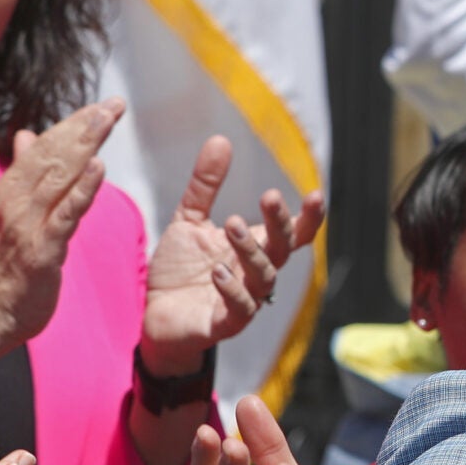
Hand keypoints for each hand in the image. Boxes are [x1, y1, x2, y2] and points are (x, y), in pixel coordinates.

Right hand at [0, 101, 119, 351]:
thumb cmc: (8, 263)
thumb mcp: (14, 211)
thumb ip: (25, 172)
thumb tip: (26, 134)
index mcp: (12, 189)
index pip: (45, 147)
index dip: (73, 124)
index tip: (103, 105)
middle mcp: (17, 200)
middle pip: (53, 155)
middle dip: (84, 127)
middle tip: (113, 104)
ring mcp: (28, 224)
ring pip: (58, 177)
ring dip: (85, 147)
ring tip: (107, 121)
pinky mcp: (43, 249)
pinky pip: (64, 215)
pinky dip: (81, 190)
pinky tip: (98, 169)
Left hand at [138, 137, 326, 380]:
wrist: (150, 315)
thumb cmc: (178, 270)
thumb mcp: (189, 220)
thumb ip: (206, 185)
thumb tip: (222, 139)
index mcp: (255, 249)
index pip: (295, 234)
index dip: (309, 217)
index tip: (316, 193)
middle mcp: (256, 274)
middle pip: (283, 249)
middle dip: (280, 223)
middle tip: (268, 196)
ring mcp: (244, 300)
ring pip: (265, 276)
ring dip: (252, 250)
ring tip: (231, 224)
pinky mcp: (223, 324)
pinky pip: (240, 309)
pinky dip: (233, 291)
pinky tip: (217, 272)